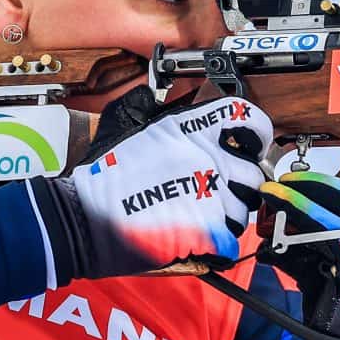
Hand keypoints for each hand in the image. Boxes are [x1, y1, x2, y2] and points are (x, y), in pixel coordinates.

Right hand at [40, 95, 272, 278]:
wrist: (84, 218)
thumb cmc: (101, 178)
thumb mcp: (123, 124)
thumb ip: (148, 107)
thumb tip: (153, 92)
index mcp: (189, 128)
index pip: (247, 118)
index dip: (256, 133)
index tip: (252, 145)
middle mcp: (206, 157)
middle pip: (252, 174)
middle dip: (241, 189)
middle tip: (222, 197)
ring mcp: (210, 194)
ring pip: (243, 212)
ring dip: (228, 220)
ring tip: (203, 222)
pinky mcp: (206, 229)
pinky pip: (231, 242)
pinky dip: (219, 248)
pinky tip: (202, 243)